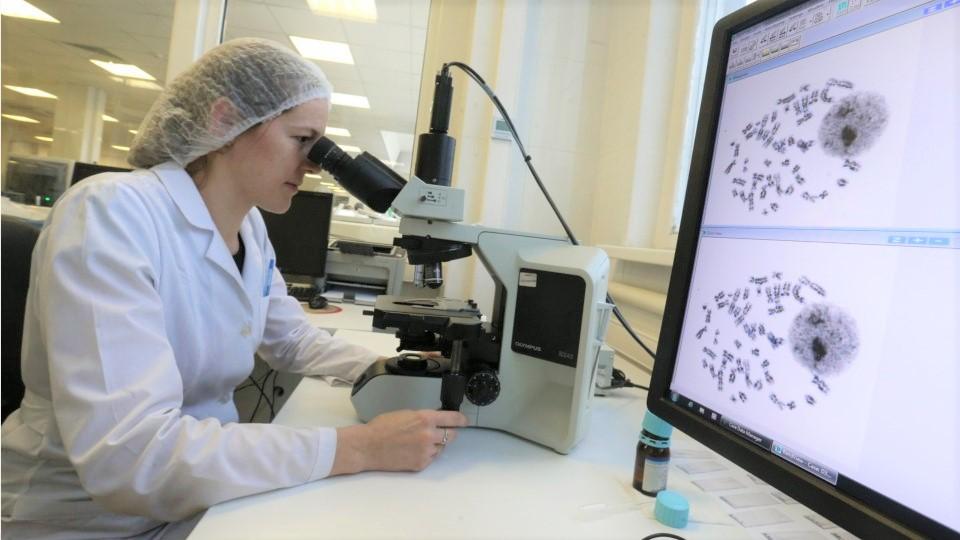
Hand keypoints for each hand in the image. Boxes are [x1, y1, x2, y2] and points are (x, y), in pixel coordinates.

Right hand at [331, 409, 468, 474]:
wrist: (367, 446)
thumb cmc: (381, 428)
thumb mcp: (406, 414)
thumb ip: (423, 417)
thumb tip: (435, 420)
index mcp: (425, 418)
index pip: (453, 418)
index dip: (461, 420)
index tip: (464, 421)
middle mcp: (429, 435)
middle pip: (452, 435)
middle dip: (447, 433)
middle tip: (438, 433)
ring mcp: (426, 451)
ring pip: (441, 448)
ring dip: (435, 445)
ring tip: (418, 443)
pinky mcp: (421, 464)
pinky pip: (431, 458)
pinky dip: (426, 455)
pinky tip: (412, 451)